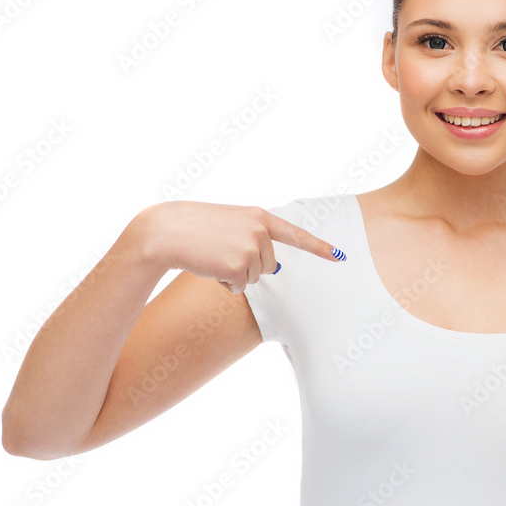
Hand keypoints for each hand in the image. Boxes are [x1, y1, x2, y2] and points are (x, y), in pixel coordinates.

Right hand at [128, 201, 343, 293]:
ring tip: (214, 256)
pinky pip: (240, 287)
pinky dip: (225, 283)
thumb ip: (256, 238)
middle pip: (271, 266)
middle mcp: (260, 231)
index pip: (295, 234)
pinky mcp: (239, 266)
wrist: (166, 232)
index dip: (319, 247)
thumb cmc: (195, 228)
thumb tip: (276, 267)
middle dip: (248, 266)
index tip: (340, 256)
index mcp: (259, 217)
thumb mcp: (231, 224)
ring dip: (235, 274)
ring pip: (256, 278)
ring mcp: (251, 249)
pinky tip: (210, 266)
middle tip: (222, 251)